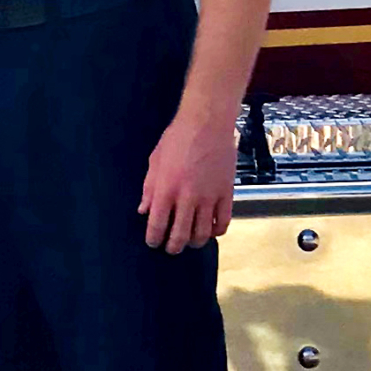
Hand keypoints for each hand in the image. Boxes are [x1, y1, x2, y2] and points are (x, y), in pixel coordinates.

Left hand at [138, 102, 238, 253]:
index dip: (154, 239)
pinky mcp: (226, 193)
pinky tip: (210, 229)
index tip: (153, 242)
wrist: (207, 122)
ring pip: (203, 234)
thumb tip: (144, 210)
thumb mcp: (155, 161)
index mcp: (166, 190)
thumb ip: (149, 188)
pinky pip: (223, 222)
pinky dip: (216, 231)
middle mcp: (187, 198)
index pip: (157, 226)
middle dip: (173, 247)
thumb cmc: (177, 138)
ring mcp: (209, 197)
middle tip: (171, 248)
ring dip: (194, 242)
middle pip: (181, 236)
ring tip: (190, 241)